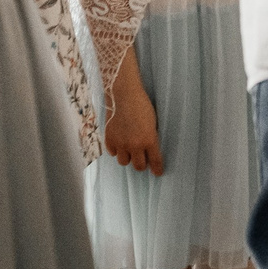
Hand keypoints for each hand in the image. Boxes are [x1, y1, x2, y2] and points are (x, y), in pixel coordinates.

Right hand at [104, 56, 164, 174]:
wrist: (124, 95)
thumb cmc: (142, 105)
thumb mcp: (153, 122)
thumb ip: (150, 137)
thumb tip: (149, 150)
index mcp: (149, 140)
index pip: (155, 161)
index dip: (157, 169)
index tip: (158, 173)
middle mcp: (135, 145)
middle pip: (138, 166)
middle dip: (142, 164)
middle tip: (142, 159)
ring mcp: (121, 143)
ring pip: (124, 162)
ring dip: (128, 157)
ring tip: (129, 149)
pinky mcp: (109, 139)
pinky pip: (113, 153)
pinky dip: (117, 149)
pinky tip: (120, 142)